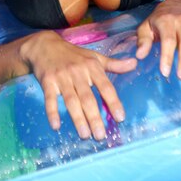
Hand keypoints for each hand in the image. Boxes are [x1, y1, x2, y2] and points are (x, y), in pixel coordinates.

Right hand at [20, 30, 136, 140]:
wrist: (45, 45)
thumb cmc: (73, 54)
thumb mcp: (94, 56)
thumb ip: (114, 64)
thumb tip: (135, 63)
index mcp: (92, 66)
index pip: (105, 86)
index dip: (113, 101)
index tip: (120, 117)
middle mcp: (78, 72)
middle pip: (87, 98)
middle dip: (94, 117)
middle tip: (101, 135)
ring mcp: (62, 77)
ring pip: (71, 100)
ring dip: (78, 119)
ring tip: (85, 135)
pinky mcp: (47, 81)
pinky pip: (50, 99)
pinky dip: (52, 112)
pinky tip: (56, 126)